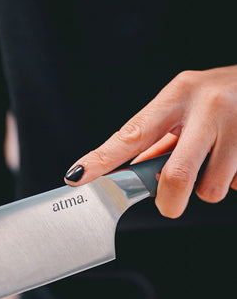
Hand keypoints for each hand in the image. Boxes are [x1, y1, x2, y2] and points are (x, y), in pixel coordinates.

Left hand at [65, 66, 236, 217]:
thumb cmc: (222, 95)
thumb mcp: (186, 104)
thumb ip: (159, 138)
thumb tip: (133, 171)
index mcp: (179, 94)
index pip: (131, 134)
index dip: (101, 160)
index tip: (78, 176)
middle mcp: (208, 107)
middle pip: (175, 176)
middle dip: (168, 202)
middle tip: (168, 204)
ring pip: (210, 188)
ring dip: (207, 188)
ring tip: (217, 162)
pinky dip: (233, 180)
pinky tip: (236, 159)